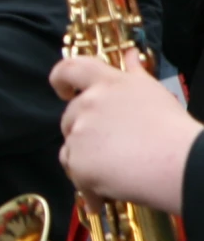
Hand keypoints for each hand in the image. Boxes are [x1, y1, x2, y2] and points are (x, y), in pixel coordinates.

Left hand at [52, 51, 198, 211]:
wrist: (180, 162)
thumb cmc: (172, 127)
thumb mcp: (153, 91)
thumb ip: (135, 72)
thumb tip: (129, 54)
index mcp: (107, 83)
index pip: (70, 68)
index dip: (60, 79)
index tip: (64, 91)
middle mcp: (88, 103)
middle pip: (69, 116)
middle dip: (84, 131)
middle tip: (113, 145)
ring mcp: (79, 132)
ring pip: (70, 146)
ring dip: (87, 157)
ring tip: (118, 167)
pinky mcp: (77, 160)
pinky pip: (73, 172)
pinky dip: (87, 181)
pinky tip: (109, 186)